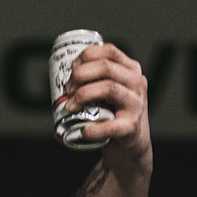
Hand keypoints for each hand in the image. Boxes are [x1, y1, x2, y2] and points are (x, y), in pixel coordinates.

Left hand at [63, 43, 150, 166]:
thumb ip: (92, 79)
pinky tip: (85, 131)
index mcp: (130, 69)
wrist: (129, 145)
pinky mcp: (132, 127)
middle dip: (79, 76)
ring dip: (83, 95)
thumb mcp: (108, 90)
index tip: (71, 72)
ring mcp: (136, 104)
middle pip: (105, 66)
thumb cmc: (112, 114)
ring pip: (108, 88)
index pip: (107, 51)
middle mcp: (136, 82)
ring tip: (70, 107)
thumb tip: (60, 79)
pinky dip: (94, 129)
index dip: (84, 58)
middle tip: (68, 91)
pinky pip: (112, 125)